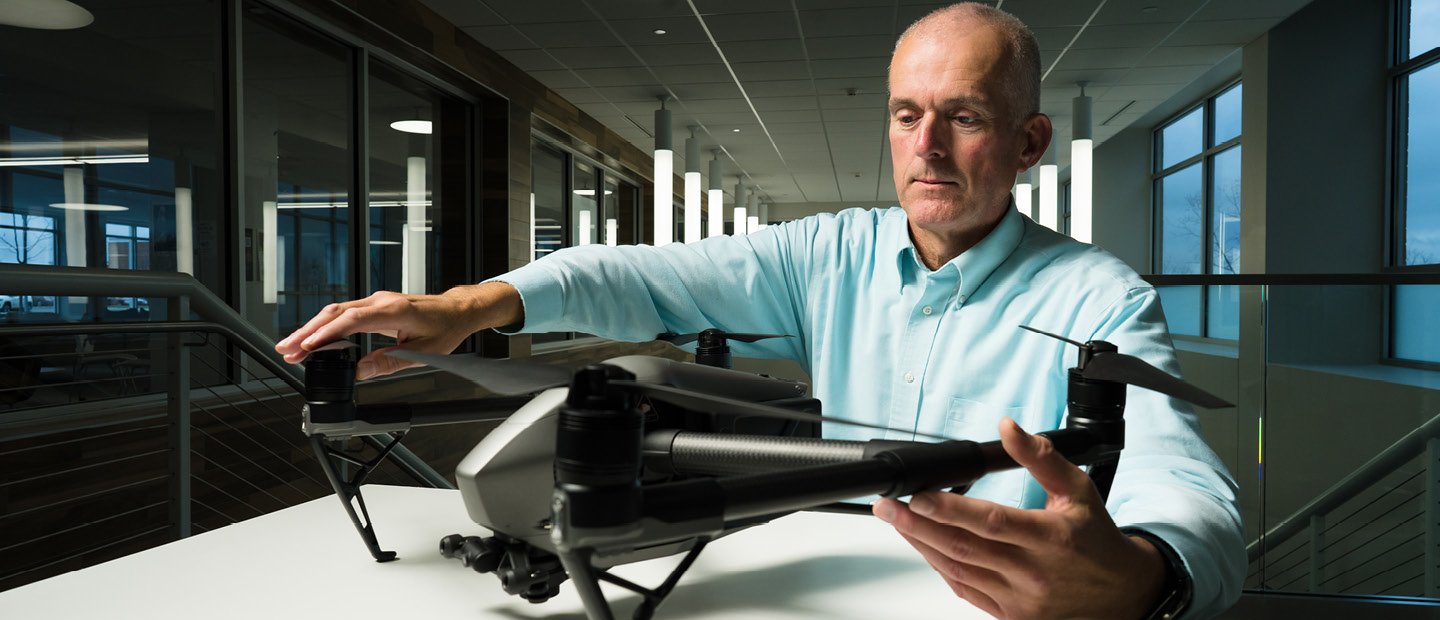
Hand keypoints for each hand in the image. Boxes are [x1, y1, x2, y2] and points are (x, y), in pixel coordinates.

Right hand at [273, 282, 522, 378]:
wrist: (457, 310)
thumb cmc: (445, 328)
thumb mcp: (423, 352)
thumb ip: (390, 361)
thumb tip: (360, 372)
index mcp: (394, 311)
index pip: (352, 319)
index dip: (327, 333)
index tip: (308, 347)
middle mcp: (381, 301)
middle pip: (335, 313)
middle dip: (308, 331)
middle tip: (286, 349)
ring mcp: (376, 300)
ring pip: (336, 312)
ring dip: (312, 329)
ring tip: (292, 348)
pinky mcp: (374, 305)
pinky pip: (344, 313)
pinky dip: (326, 326)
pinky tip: (313, 340)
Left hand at [873, 418, 1164, 619]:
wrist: (1122, 594)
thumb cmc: (1095, 540)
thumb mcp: (1077, 490)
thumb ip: (1040, 458)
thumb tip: (1008, 428)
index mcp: (1051, 538)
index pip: (991, 522)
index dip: (949, 509)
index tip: (918, 495)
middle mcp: (1033, 572)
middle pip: (963, 548)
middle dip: (917, 525)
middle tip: (888, 507)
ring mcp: (1020, 599)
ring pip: (957, 570)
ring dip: (921, 544)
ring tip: (897, 522)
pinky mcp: (1011, 616)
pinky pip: (965, 590)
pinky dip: (940, 566)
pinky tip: (924, 546)